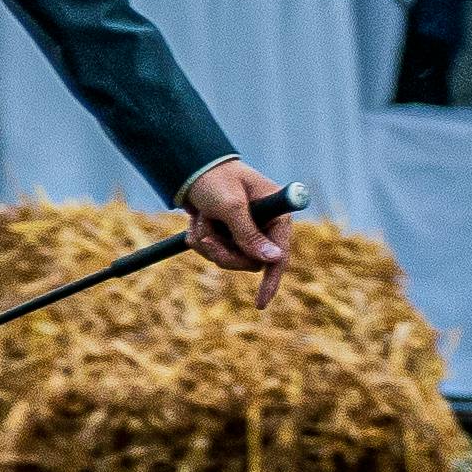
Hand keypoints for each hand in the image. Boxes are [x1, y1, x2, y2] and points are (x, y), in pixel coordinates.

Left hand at [182, 157, 288, 309]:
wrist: (191, 167)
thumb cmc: (216, 179)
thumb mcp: (231, 206)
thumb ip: (249, 234)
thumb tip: (274, 261)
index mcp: (277, 217)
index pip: (279, 257)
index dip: (271, 281)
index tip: (259, 303)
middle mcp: (265, 227)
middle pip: (248, 262)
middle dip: (223, 252)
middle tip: (204, 238)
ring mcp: (245, 231)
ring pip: (227, 257)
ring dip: (208, 241)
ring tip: (200, 218)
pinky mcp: (227, 233)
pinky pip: (213, 251)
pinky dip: (200, 239)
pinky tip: (196, 219)